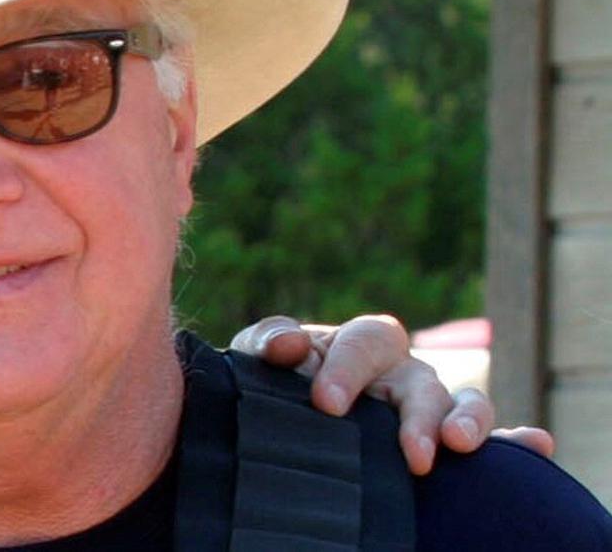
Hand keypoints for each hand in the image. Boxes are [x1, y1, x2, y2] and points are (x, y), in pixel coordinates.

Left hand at [230, 314, 554, 474]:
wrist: (273, 426)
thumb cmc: (273, 382)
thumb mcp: (260, 362)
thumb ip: (269, 345)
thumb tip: (287, 346)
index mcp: (359, 345)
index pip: (368, 340)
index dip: (350, 367)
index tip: (326, 403)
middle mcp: (400, 372)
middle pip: (421, 379)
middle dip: (418, 413)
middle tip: (410, 452)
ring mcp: (425, 407)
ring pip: (461, 403)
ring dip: (466, 421)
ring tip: (459, 447)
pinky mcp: (440, 440)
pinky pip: (489, 438)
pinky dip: (514, 441)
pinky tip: (532, 445)